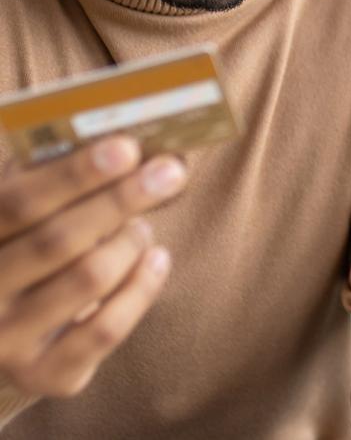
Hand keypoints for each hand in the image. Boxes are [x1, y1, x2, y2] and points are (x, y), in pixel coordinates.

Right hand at [0, 134, 184, 397]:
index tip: (128, 147)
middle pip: (57, 240)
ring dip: (130, 241)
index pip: (16, 203)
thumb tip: (132, 141)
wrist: (2, 323)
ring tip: (143, 225)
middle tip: (168, 172)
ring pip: (88, 279)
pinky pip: (107, 328)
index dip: (74, 174)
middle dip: (121, 200)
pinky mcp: (44, 374)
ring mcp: (4, 340)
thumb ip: (57, 175)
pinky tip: (157, 258)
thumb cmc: (26, 241)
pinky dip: (142, 287)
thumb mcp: (27, 207)